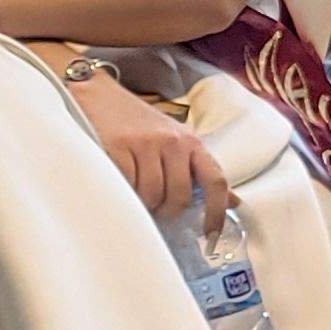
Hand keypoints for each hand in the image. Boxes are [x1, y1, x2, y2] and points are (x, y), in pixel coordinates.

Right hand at [69, 70, 229, 231]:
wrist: (97, 94)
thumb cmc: (137, 124)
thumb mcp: (173, 141)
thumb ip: (199, 170)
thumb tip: (233, 201)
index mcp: (191, 142)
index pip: (215, 180)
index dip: (217, 212)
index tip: (210, 235)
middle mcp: (173, 141)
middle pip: (180, 196)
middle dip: (168, 212)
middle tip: (157, 211)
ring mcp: (146, 143)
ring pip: (153, 195)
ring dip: (145, 205)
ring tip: (137, 196)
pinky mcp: (119, 146)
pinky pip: (128, 185)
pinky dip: (125, 193)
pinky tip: (121, 185)